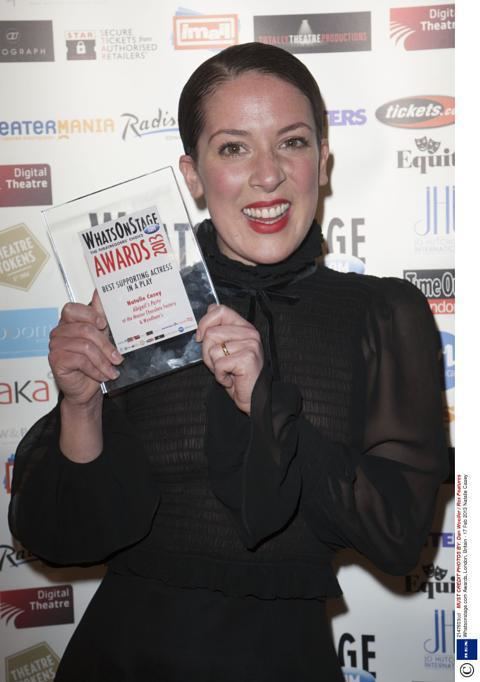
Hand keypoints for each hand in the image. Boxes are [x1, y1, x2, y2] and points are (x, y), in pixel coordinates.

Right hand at [48, 291, 122, 408]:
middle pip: (85, 330)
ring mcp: (55, 346)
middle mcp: (59, 332)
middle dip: (106, 345)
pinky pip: (80, 361)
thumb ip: (100, 315)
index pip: (73, 309)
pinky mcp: (56, 360)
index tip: (104, 325)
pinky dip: (95, 369)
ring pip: (85, 346)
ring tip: (112, 370)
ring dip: (103, 361)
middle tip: (118, 358)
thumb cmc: (93, 362)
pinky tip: (102, 376)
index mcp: (68, 322)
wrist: (86, 389)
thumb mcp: (101, 337)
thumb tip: (99, 292)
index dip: (90, 315)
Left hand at [196, 304, 263, 413]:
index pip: (219, 310)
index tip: (201, 337)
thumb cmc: (237, 375)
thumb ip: (218, 331)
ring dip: (214, 365)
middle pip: (211, 333)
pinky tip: (231, 378)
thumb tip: (207, 314)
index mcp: (244, 327)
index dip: (204, 323)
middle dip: (207, 353)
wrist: (252, 397)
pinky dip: (220, 376)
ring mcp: (250, 344)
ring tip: (227, 371)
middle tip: (220, 363)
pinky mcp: (247, 358)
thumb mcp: (225, 349)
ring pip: (212, 349)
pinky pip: (219, 364)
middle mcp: (250, 332)